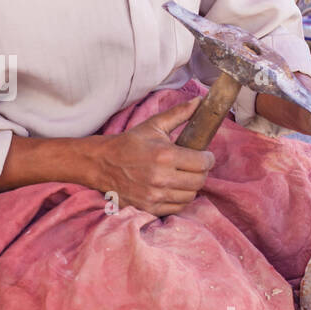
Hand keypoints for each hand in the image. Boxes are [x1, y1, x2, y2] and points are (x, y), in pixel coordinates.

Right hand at [92, 97, 214, 215]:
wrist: (102, 163)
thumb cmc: (129, 143)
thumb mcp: (153, 125)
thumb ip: (178, 114)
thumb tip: (199, 101)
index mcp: (165, 155)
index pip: (203, 163)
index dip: (208, 158)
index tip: (205, 156)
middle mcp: (161, 177)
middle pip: (199, 181)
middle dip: (201, 172)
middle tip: (195, 166)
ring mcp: (155, 195)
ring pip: (190, 196)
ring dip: (191, 186)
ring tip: (184, 177)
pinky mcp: (149, 207)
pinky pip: (177, 208)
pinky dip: (179, 199)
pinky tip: (173, 189)